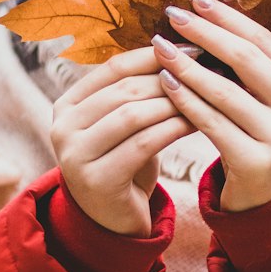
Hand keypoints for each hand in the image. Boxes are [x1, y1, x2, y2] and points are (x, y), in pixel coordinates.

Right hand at [50, 47, 195, 235]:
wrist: (114, 224)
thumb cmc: (125, 165)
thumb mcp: (125, 125)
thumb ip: (137, 91)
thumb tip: (180, 47)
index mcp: (66, 105)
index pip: (113, 68)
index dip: (154, 55)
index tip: (193, 48)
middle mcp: (62, 127)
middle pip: (124, 89)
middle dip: (170, 77)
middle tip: (208, 71)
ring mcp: (74, 155)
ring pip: (133, 114)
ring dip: (174, 102)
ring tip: (207, 95)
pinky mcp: (96, 180)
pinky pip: (142, 144)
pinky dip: (173, 128)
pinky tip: (198, 122)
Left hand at [150, 0, 270, 211]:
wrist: (269, 202)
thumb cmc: (259, 140)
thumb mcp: (268, 103)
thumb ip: (249, 69)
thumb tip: (206, 17)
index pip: (263, 41)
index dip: (228, 17)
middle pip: (246, 59)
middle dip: (206, 33)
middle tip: (173, 15)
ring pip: (226, 91)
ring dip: (188, 65)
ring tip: (160, 47)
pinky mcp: (256, 163)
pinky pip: (212, 123)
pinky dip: (186, 100)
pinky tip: (166, 83)